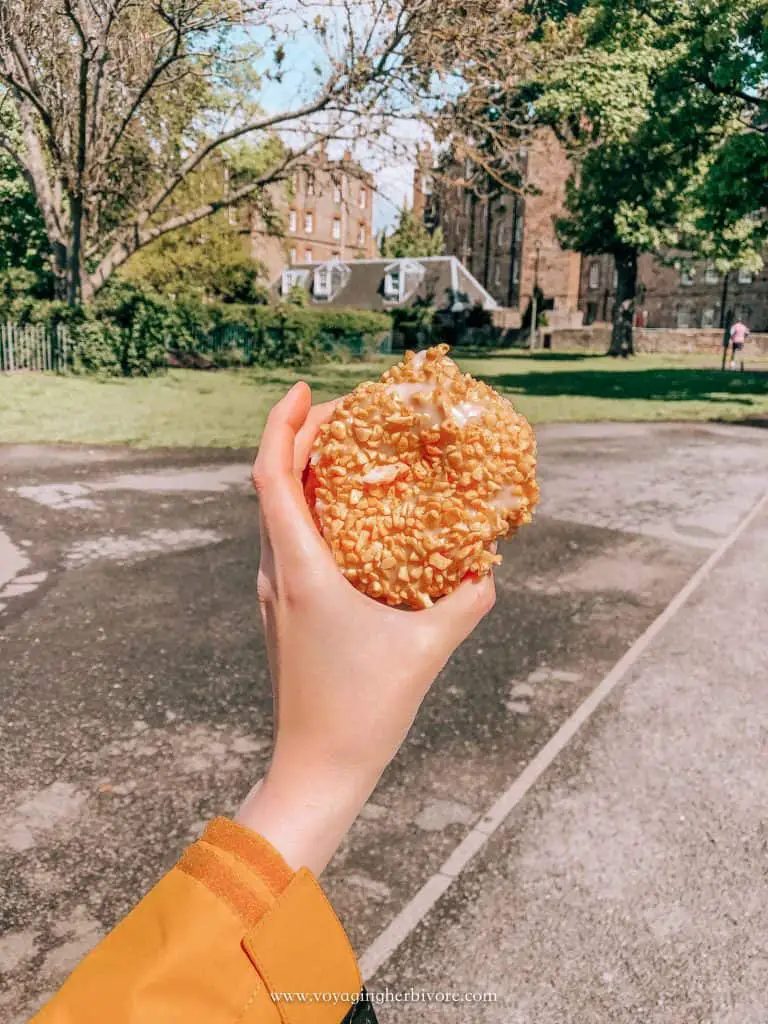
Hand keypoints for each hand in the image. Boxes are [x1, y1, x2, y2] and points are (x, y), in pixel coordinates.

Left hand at [237, 382, 494, 872]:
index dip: (283, 425)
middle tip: (349, 413)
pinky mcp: (282, 610)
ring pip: (278, 512)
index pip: (272, 477)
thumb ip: (465, 601)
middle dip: (302, 438)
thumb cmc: (363, 712)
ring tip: (351, 452)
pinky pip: (290, 540)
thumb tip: (489, 568)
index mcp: (299, 572)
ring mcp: (274, 592)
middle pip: (273, 484)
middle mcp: (276, 573)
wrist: (316, 768)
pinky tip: (352, 516)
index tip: (306, 391)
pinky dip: (313, 511)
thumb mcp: (426, 649)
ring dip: (306, 473)